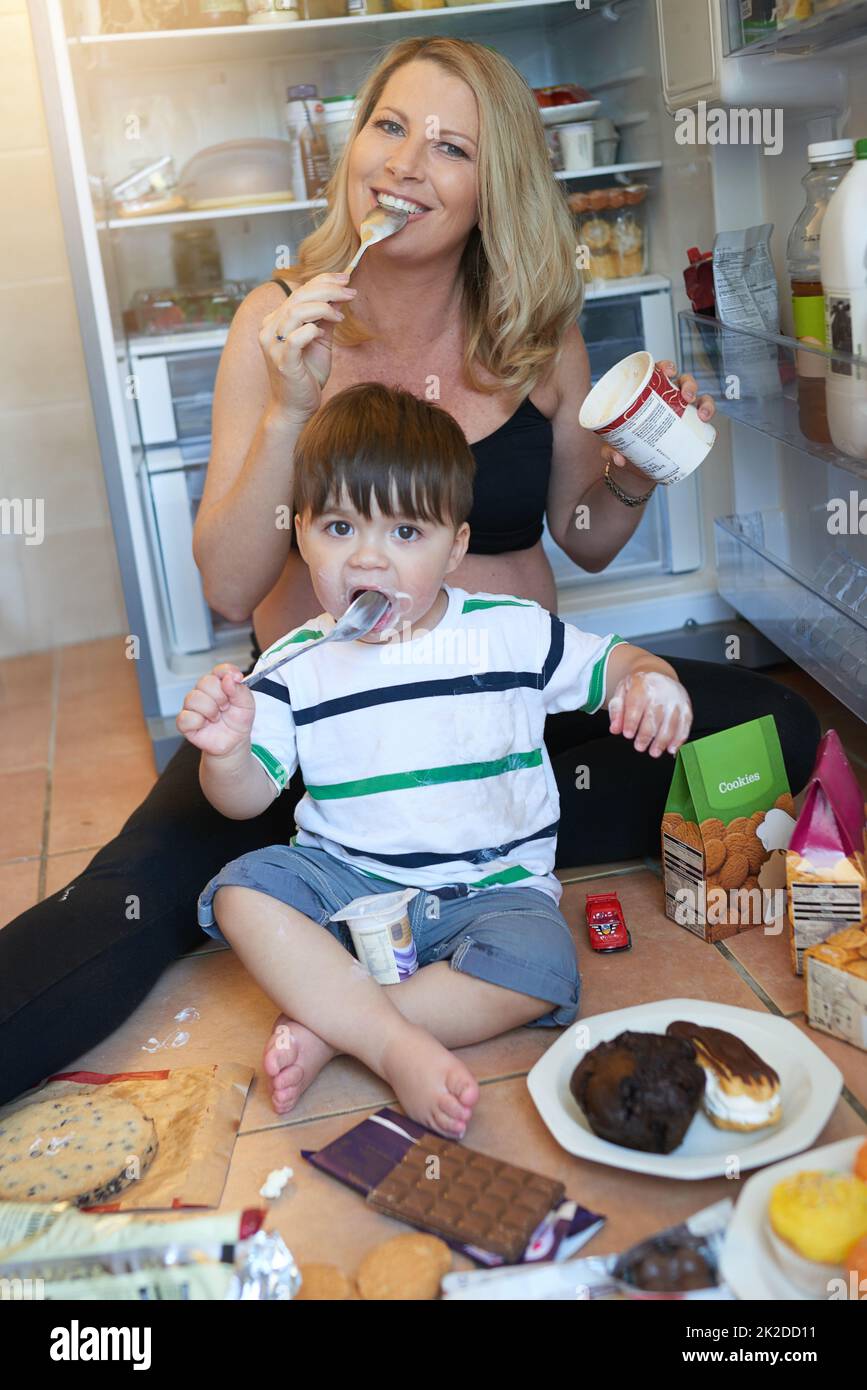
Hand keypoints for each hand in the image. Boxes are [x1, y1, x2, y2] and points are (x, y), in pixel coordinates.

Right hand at [176, 663, 254, 756]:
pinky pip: (185, 717)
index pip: (219, 670)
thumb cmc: (238, 721)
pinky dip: (198, 722)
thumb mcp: (247, 705)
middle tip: (226, 707)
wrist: (234, 741)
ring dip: (210, 710)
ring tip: (216, 717)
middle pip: (205, 681)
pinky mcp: (185, 721)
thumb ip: (240, 690)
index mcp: (219, 684)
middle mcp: (203, 692)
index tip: (238, 678)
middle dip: (220, 696)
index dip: (227, 672)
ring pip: (193, 698)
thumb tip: (229, 678)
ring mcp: (193, 706)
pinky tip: (205, 724)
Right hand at [258, 271, 357, 420]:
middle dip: (328, 290)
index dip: (323, 280)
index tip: (346, 279)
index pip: (299, 292)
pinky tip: (322, 334)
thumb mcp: (320, 342)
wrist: (297, 408)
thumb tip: (339, 297)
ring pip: (296, 313)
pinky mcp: (282, 361)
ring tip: (340, 315)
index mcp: (276, 321)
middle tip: (349, 292)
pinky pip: (296, 338)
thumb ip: (325, 321)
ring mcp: (273, 345)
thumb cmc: (307, 376)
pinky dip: (312, 331)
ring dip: (322, 308)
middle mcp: (269, 329)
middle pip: (298, 298)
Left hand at [602, 359, 715, 469]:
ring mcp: (679, 414)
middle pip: (683, 382)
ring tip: (701, 414)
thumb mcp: (611, 446)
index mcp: (647, 394)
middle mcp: (666, 400)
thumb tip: (618, 459)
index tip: (666, 371)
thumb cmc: (622, 448)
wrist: (633, 470)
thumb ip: (609, 451)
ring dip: (705, 402)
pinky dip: (708, 422)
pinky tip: (707, 424)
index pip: (659, 373)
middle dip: (689, 385)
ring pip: (698, 399)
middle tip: (686, 397)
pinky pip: (702, 422)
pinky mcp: (687, 431)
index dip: (666, 367)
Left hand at [608, 670, 692, 757]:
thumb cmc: (638, 686)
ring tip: (654, 751)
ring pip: (670, 723)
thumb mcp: (621, 692)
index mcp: (642, 685)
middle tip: (639, 747)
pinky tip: (672, 748)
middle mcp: (661, 692)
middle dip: (646, 735)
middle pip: (654, 716)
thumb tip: (615, 729)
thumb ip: (616, 710)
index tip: (628, 734)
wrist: (657, 673)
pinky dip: (679, 738)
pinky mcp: (686, 707)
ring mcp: (675, 700)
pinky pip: (685, 724)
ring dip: (662, 740)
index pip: (636, 705)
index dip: (632, 722)